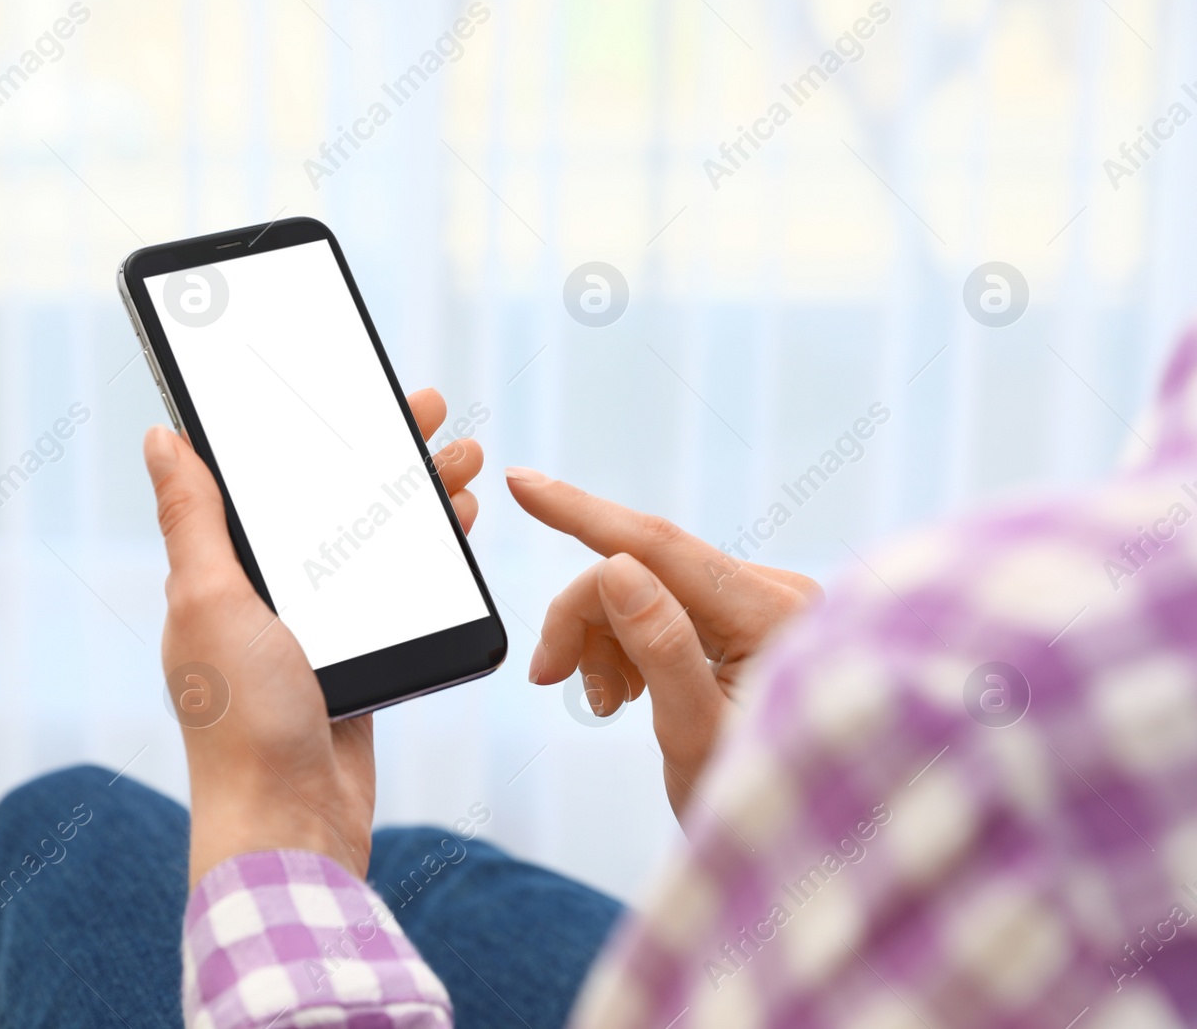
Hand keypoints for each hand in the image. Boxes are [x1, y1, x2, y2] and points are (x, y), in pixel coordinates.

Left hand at [146, 389, 482, 885]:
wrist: (291, 822)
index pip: (264, 478)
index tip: (346, 383)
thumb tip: (161, 438)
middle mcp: (262, 593)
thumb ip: (194, 519)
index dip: (306, 427)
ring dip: (414, 497)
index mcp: (218, 573)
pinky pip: (395, 589)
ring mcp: (313, 627)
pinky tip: (456, 527)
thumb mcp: (210, 601)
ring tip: (461, 460)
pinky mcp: (355, 659)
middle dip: (379, 451)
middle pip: (329, 500)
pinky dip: (426, 555)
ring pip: (370, 540)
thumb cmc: (240, 718)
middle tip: (426, 408)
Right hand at [505, 468, 819, 817]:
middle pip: (646, 571)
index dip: (583, 512)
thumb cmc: (760, 807)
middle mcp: (780, 596)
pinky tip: (625, 692)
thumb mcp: (697, 737)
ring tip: (600, 702)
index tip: (519, 481)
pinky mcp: (757, 627)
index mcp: (777, 617)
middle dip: (585, 617)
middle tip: (545, 677)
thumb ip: (662, 649)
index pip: (661, 546)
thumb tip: (616, 568)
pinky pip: (671, 611)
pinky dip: (632, 645)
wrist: (814, 854)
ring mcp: (771, 609)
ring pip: (650, 591)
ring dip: (606, 638)